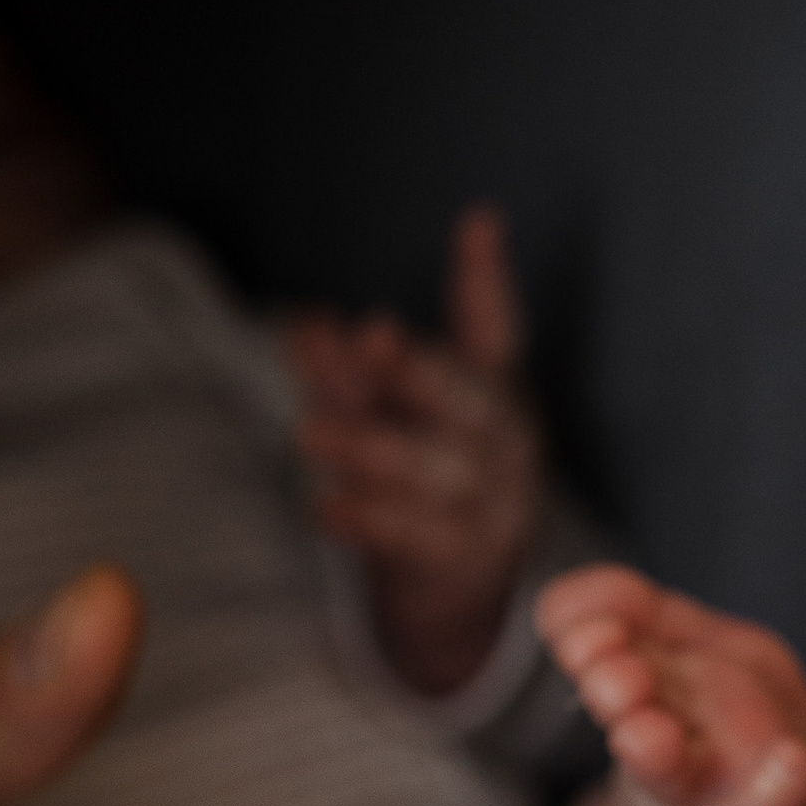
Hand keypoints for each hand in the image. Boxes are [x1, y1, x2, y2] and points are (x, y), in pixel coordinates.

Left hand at [286, 204, 545, 697]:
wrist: (462, 582)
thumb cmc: (423, 470)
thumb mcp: (393, 412)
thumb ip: (350, 368)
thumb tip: (300, 324)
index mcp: (494, 389)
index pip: (498, 326)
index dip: (488, 277)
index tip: (479, 222)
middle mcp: (505, 440)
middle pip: (470, 399)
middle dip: (419, 367)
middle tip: (370, 333)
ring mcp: (492, 502)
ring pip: (435, 471)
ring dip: (371, 448)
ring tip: (309, 432)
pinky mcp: (463, 559)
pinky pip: (414, 538)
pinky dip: (366, 521)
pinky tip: (321, 508)